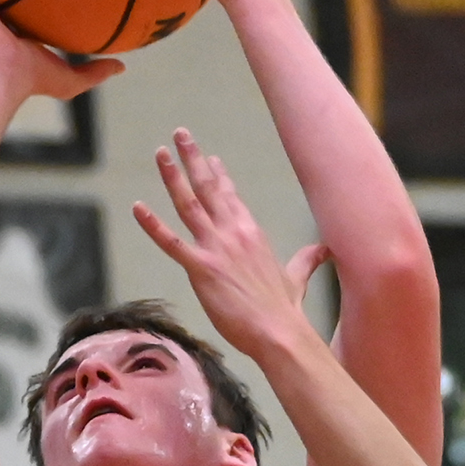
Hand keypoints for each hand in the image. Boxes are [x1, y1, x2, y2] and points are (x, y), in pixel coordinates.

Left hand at [131, 128, 316, 360]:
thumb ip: (307, 260)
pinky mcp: (202, 268)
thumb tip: (327, 250)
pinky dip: (153, 225)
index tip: (211, 158)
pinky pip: (171, 243)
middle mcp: (234, 233)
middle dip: (194, 158)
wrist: (280, 332)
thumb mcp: (296, 278)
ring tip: (161, 153)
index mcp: (252, 233)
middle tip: (180, 134)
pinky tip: (137, 208)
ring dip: (173, 176)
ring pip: (189, 204)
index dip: (219, 176)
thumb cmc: (285, 310)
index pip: (232, 197)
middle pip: (209, 188)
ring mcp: (217, 248)